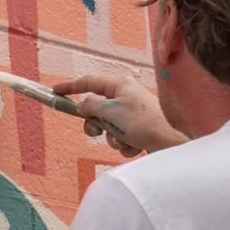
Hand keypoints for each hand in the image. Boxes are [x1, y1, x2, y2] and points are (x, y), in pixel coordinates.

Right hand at [52, 70, 184, 156]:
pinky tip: (137, 147)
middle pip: (97, 109)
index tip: (55, 91)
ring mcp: (134, 114)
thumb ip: (91, 106)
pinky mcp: (141, 130)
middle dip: (96, 124)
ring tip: (127, 140)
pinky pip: (122, 138)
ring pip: (109, 128)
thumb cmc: (144, 122)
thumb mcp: (111, 112)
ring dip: (113, 138)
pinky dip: (126, 145)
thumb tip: (83, 105)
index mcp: (121, 85)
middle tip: (97, 131)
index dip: (71, 87)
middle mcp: (127, 96)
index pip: (89, 82)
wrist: (173, 143)